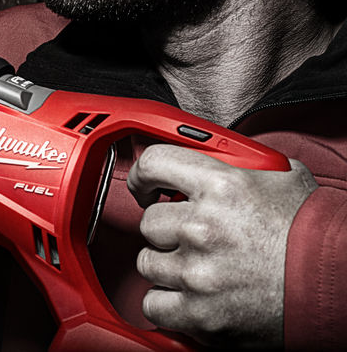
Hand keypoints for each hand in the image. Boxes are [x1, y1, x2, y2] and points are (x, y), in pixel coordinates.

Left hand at [128, 144, 316, 347]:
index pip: (154, 163)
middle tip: (192, 237)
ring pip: (148, 263)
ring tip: (199, 267)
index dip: (145, 175)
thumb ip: (239, 166)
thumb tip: (215, 158)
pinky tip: (190, 295)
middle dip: (167, 229)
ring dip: (168, 265)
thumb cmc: (316, 236)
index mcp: (220, 186)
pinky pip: (154, 303)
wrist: (340, 287)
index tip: (146, 187)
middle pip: (149, 222)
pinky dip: (168, 302)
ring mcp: (198, 272)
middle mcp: (203, 227)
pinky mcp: (200, 312)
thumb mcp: (281, 178)